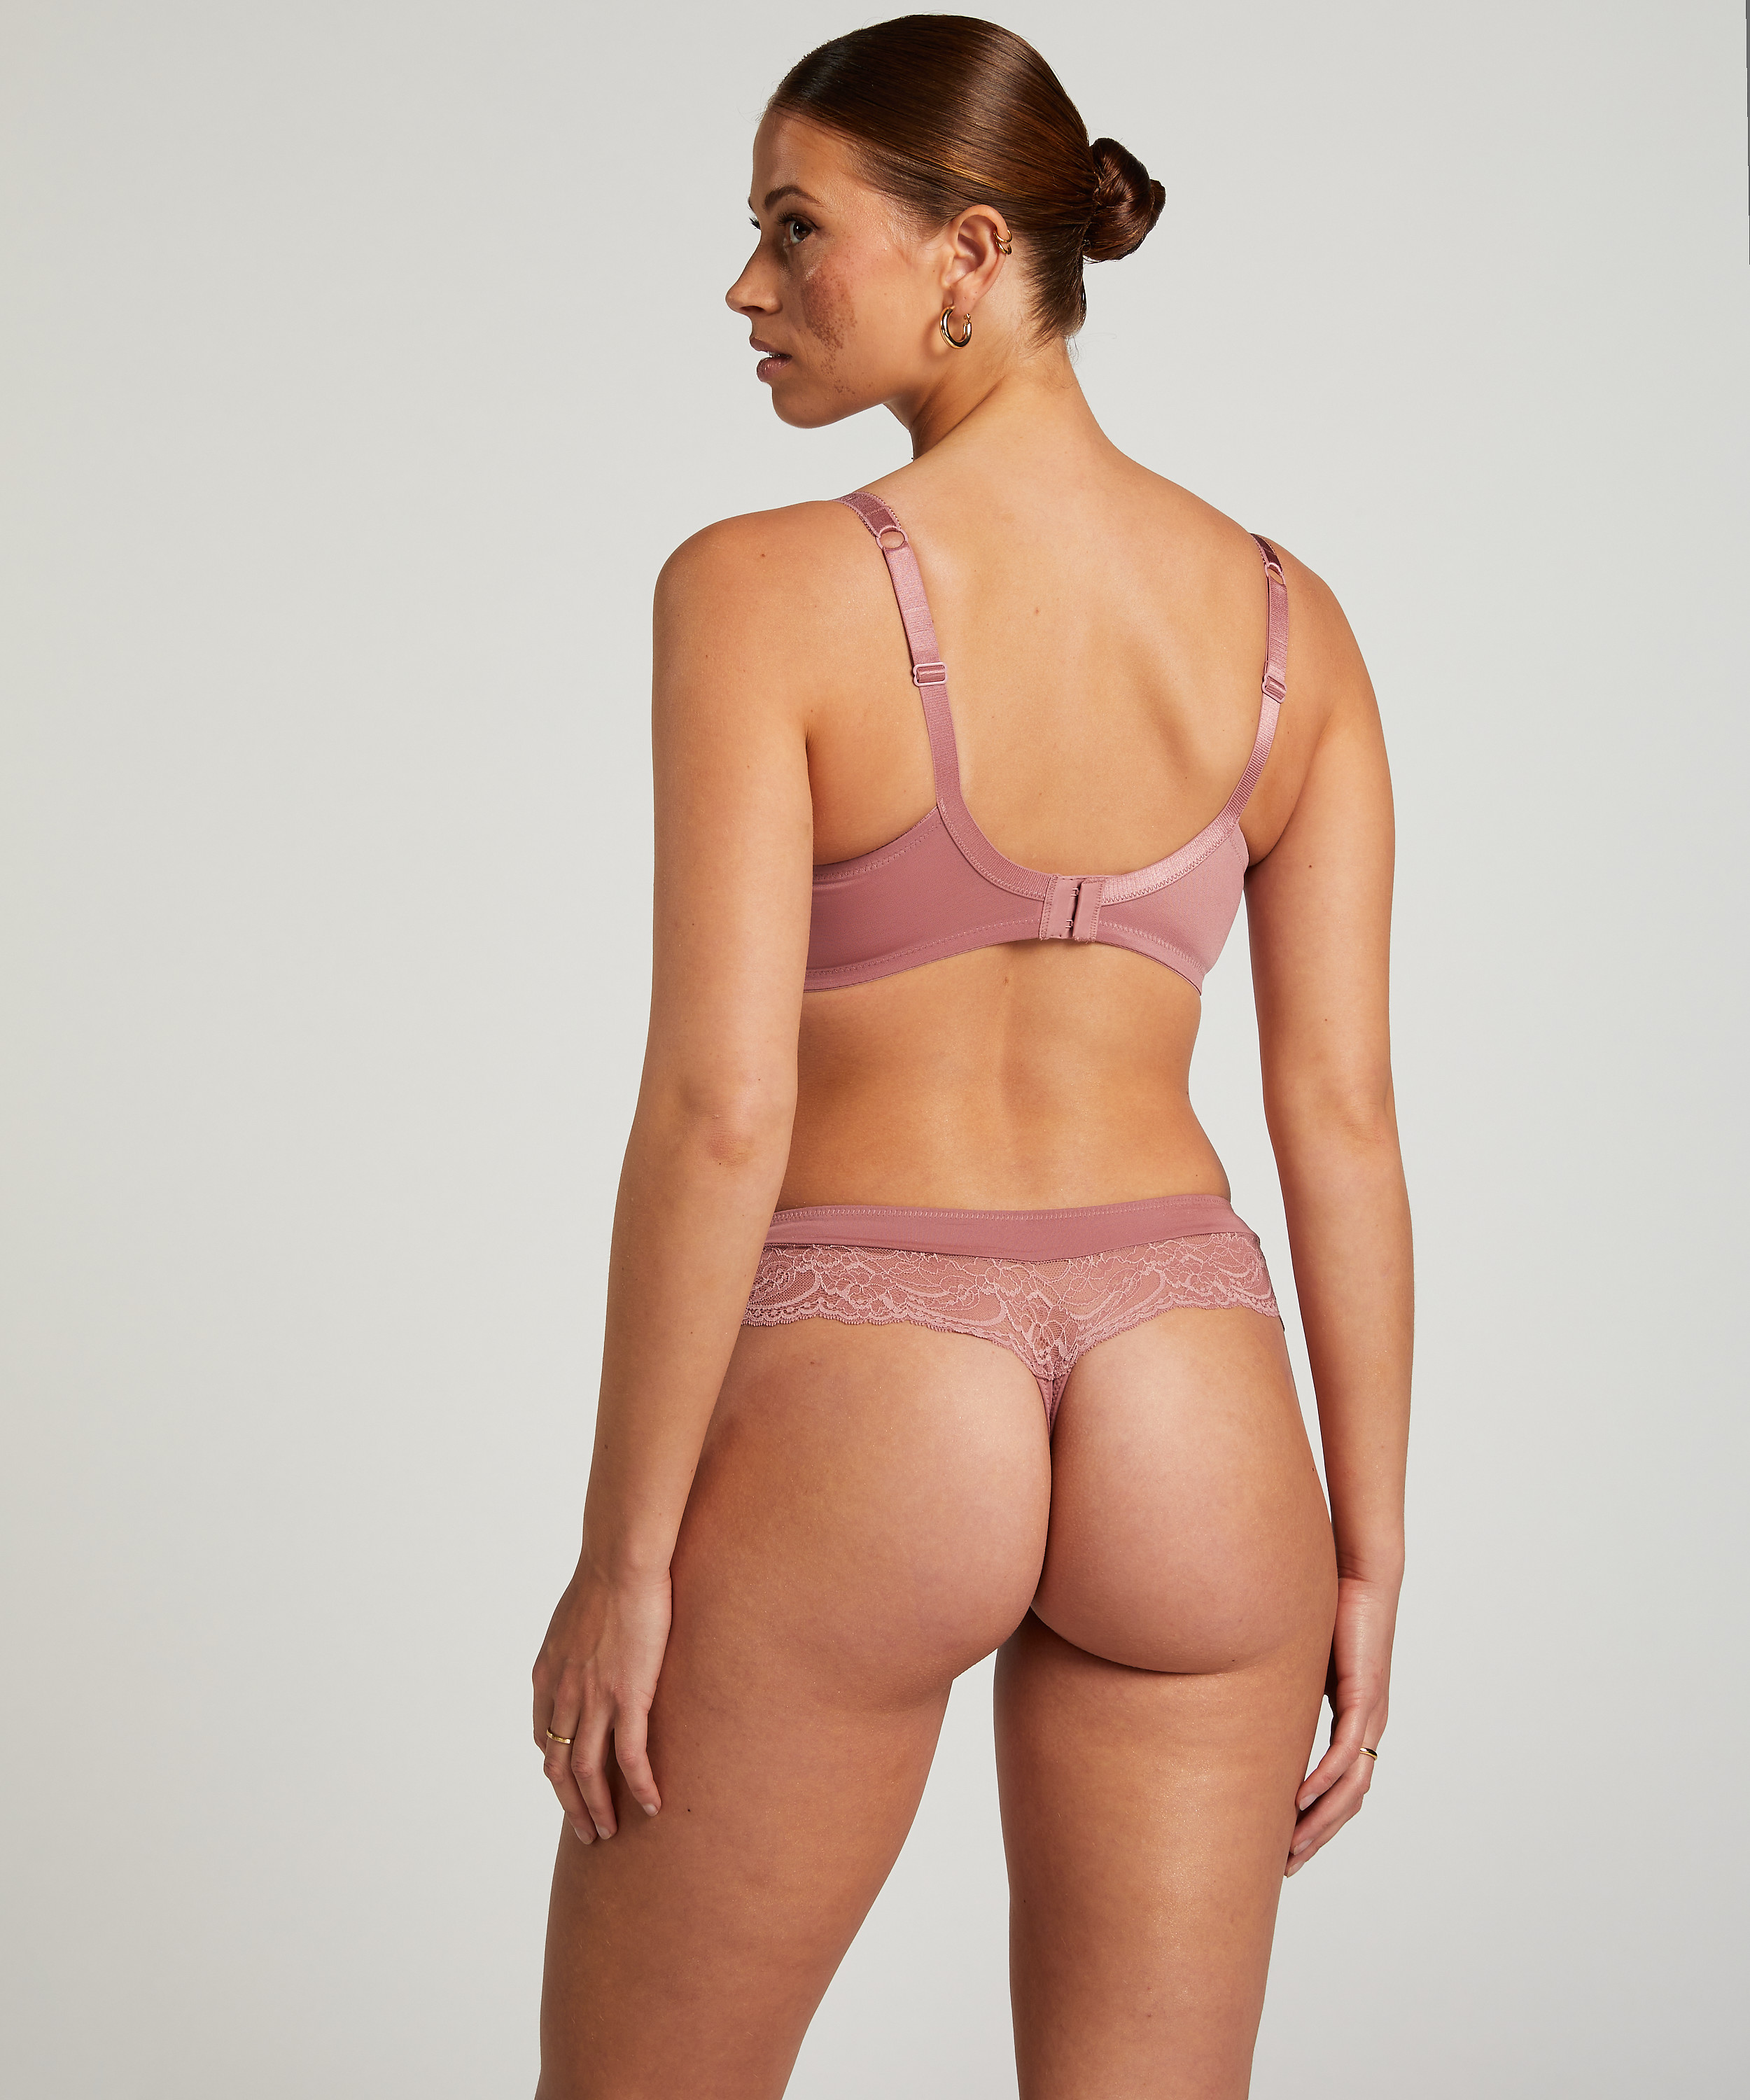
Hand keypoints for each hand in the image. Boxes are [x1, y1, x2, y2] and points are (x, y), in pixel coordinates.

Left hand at [532, 1556, 671, 1844]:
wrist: (620, 1562)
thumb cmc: (604, 1579)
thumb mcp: (572, 1620)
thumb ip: (573, 1647)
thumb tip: (585, 1653)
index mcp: (547, 1676)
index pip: (545, 1737)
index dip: (558, 1766)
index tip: (572, 1782)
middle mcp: (563, 1695)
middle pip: (558, 1767)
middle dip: (570, 1805)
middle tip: (587, 1831)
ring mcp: (594, 1699)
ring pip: (587, 1772)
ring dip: (597, 1808)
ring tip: (609, 1832)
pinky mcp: (628, 1697)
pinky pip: (630, 1756)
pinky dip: (638, 1786)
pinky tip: (651, 1804)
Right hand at [1286, 1571, 1396, 1875]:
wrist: (1360, 1572)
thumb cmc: (1329, 1607)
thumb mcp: (1297, 1660)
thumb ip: (1281, 1687)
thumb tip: (1243, 1698)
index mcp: (1356, 1719)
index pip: (1342, 1785)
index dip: (1318, 1819)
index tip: (1289, 1845)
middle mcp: (1369, 1724)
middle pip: (1349, 1800)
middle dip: (1318, 1836)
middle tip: (1287, 1864)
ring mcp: (1371, 1713)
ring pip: (1351, 1787)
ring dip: (1322, 1822)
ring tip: (1292, 1846)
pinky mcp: (1365, 1694)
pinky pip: (1345, 1752)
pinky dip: (1325, 1781)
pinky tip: (1301, 1799)